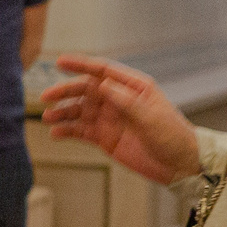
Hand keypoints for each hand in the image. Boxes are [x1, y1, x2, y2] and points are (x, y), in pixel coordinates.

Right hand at [40, 56, 200, 184]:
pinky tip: (55, 133)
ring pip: (80, 110)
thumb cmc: (172, 136)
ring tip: (47, 117)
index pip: (102, 70)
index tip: (60, 62)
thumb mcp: (151, 117)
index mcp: (133, 87)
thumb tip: (102, 83)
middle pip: (86, 90)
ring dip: (63, 112)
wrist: (180, 165)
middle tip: (46, 96)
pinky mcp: (105, 137)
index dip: (81, 65)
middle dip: (65, 91)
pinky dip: (67, 131)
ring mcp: (110, 119)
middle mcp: (118, 99)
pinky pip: (81, 131)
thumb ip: (126, 101)